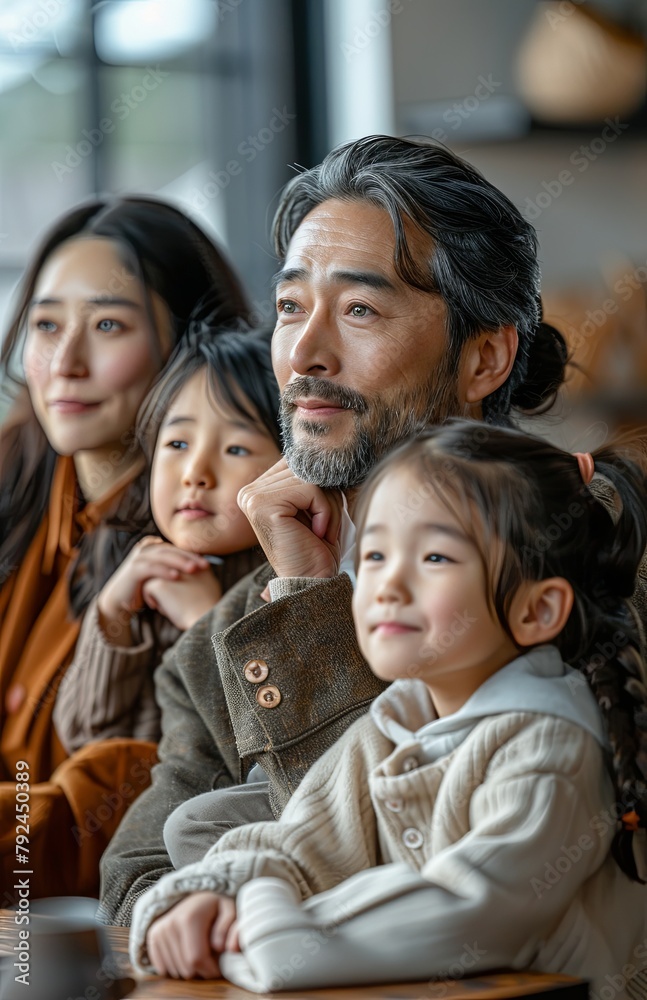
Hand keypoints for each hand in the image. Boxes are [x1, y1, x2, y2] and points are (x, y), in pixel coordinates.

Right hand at [97, 538, 209, 644]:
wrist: (119, 601)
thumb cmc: (144, 588)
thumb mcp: (160, 575)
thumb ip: (173, 567)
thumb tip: (198, 565)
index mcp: (154, 547)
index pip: (177, 549)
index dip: (194, 555)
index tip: (209, 564)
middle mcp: (146, 549)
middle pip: (172, 550)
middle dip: (190, 557)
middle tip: (205, 565)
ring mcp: (139, 557)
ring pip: (163, 557)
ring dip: (180, 562)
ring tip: (194, 569)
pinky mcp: (133, 569)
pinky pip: (152, 568)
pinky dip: (165, 571)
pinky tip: (176, 576)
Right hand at [146, 891, 237, 979]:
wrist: (194, 895)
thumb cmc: (216, 907)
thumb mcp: (231, 912)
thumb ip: (234, 929)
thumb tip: (226, 948)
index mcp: (190, 918)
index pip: (196, 960)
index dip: (210, 970)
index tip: (219, 965)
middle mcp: (170, 924)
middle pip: (185, 969)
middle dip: (201, 970)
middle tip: (209, 955)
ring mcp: (159, 930)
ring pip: (174, 971)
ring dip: (189, 968)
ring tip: (198, 949)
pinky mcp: (152, 936)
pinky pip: (162, 968)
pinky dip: (176, 966)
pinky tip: (185, 952)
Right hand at [238, 458, 342, 578]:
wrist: (313, 583)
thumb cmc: (317, 547)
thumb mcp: (316, 503)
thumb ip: (312, 476)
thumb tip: (324, 447)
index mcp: (258, 489)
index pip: (300, 462)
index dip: (321, 487)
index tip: (320, 519)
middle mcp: (249, 491)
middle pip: (306, 468)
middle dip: (327, 498)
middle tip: (323, 528)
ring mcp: (252, 497)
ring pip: (311, 478)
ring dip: (329, 507)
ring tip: (320, 532)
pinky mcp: (262, 505)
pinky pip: (311, 489)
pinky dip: (325, 511)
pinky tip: (317, 533)